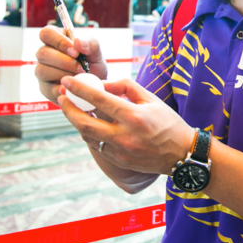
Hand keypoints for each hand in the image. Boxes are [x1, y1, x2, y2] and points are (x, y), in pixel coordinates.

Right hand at [35, 26, 107, 102]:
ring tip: (79, 78)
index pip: (47, 33)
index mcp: (56, 39)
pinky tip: (72, 90)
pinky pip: (47, 88)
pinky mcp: (45, 88)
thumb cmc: (93, 65)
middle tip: (81, 68)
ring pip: (42, 70)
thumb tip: (78, 42)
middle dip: (63, 61)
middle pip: (42, 53)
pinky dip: (61, 89)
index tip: (76, 52)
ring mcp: (42, 71)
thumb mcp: (96, 53)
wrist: (95, 87)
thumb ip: (90, 44)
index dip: (59, 41)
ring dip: (63, 75)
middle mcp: (45, 54)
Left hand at [58, 76, 195, 175]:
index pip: (99, 100)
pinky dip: (89, 133)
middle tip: (61, 97)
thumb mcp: (151, 99)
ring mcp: (120, 151)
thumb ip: (125, 87)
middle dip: (67, 109)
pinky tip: (88, 123)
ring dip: (75, 121)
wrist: (181, 153)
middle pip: (84, 123)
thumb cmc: (168, 122)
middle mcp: (124, 136)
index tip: (67, 81)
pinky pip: (96, 145)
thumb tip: (102, 83)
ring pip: (87, 136)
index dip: (79, 89)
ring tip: (71, 108)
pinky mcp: (119, 161)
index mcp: (134, 116)